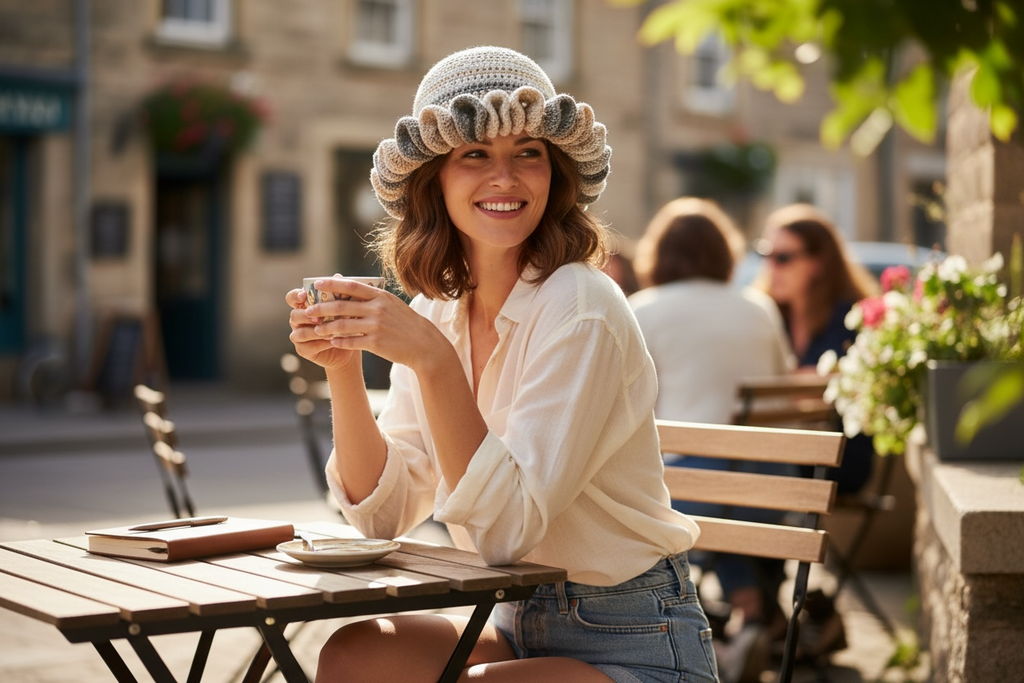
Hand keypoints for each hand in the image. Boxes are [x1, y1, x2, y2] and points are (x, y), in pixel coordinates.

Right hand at [285, 276, 361, 371]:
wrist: (351, 346)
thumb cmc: (346, 323)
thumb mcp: (345, 307)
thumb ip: (339, 293)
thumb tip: (338, 276)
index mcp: (304, 306)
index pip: (292, 297)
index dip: (295, 296)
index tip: (303, 295)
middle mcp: (298, 319)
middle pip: (294, 315)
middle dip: (306, 316)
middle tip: (319, 318)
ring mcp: (298, 335)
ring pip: (299, 332)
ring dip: (315, 331)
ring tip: (330, 331)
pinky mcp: (303, 349)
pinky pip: (306, 346)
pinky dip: (320, 343)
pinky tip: (331, 341)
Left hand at [286, 276, 451, 375]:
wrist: (424, 345)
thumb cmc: (406, 324)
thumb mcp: (393, 305)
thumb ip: (374, 298)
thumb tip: (351, 292)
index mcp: (381, 297)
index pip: (351, 286)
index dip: (332, 284)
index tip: (317, 284)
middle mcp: (377, 309)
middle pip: (342, 306)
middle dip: (321, 308)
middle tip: (308, 311)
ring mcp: (376, 326)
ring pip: (342, 325)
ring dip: (326, 327)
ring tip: (317, 329)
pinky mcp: (376, 343)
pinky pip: (351, 342)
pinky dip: (339, 342)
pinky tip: (332, 342)